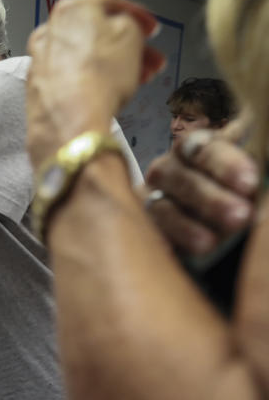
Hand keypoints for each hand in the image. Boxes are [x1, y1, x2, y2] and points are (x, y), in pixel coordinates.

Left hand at [26, 0, 164, 168]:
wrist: (71, 121)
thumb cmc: (98, 76)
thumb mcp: (131, 35)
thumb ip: (131, 23)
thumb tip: (124, 26)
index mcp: (70, 9)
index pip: (109, 3)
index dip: (137, 15)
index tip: (151, 28)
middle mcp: (49, 32)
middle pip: (98, 33)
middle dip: (130, 45)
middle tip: (152, 57)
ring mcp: (41, 61)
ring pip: (87, 56)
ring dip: (117, 64)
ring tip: (142, 77)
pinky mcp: (41, 89)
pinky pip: (74, 77)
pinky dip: (94, 80)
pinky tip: (114, 91)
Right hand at [145, 118, 257, 253]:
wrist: (209, 224)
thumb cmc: (233, 193)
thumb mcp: (243, 180)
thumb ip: (248, 183)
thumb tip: (256, 194)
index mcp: (196, 148)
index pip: (206, 149)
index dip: (226, 165)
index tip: (249, 183)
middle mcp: (167, 169)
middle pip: (181, 179)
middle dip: (211, 199)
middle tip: (239, 216)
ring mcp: (150, 198)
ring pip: (161, 207)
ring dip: (185, 226)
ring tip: (209, 244)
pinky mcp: (143, 226)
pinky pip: (148, 233)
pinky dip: (162, 241)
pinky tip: (174, 251)